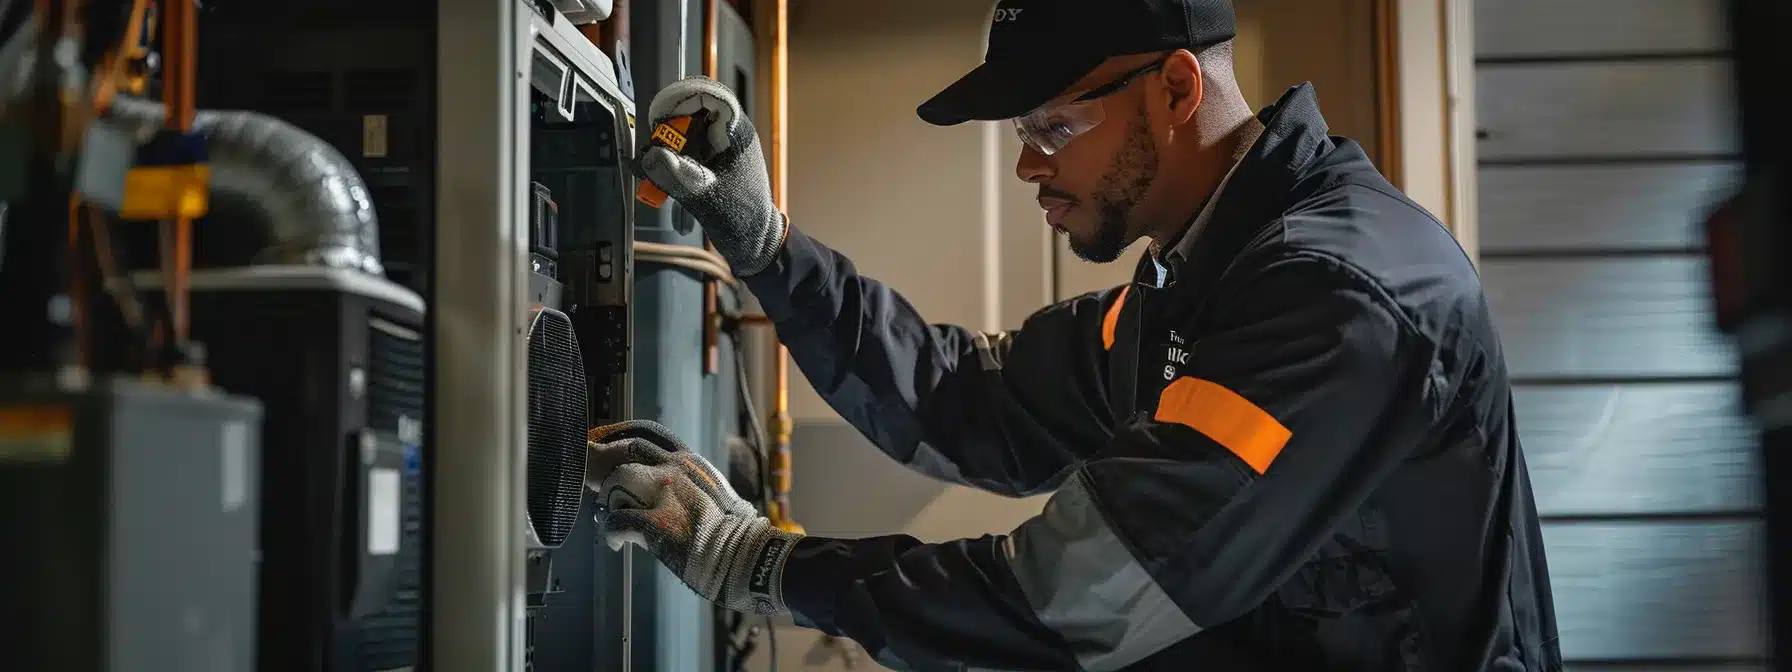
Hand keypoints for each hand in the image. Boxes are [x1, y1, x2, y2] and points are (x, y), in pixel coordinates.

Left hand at [587, 420, 802, 615]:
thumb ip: (690, 483)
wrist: (745, 554)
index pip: (645, 435)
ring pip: (615, 483)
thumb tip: (673, 490)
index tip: (601, 442)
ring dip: (609, 501)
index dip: (617, 437)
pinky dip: (610, 533)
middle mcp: (673, 470)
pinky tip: (615, 544)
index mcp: (689, 461)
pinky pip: (614, 522)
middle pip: (622, 452)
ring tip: (610, 516)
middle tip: (586, 474)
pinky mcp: (653, 524)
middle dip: (598, 461)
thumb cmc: (734, 531)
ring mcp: (662, 495)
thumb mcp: (714, 491)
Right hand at [638, 76, 787, 276]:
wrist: (755, 242)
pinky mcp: (712, 161)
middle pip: (692, 111)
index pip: (708, 96)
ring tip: (656, 168)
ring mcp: (721, 147)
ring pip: (687, 131)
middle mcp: (729, 134)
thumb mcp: (704, 197)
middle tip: (654, 151)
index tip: (658, 121)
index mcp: (737, 133)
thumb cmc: (741, 219)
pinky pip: (688, 149)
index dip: (680, 102)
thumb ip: (676, 175)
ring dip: (669, 146)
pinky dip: (673, 160)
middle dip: (669, 128)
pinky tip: (664, 177)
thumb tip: (649, 156)